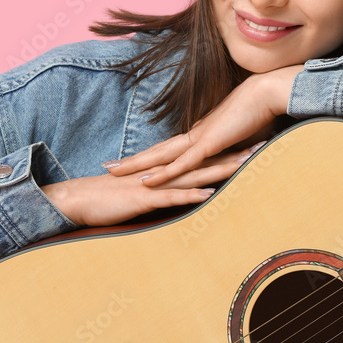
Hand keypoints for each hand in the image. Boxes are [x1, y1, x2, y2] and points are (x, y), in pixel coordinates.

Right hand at [41, 145, 257, 226]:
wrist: (79, 199)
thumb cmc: (110, 198)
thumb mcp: (146, 191)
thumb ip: (166, 187)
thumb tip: (185, 189)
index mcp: (168, 170)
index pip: (203, 159)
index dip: (228, 151)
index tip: (254, 143)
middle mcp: (166, 173)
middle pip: (207, 162)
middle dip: (235, 154)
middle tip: (264, 145)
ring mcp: (156, 184)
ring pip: (195, 175)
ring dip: (221, 170)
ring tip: (247, 163)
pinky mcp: (144, 198)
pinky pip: (171, 196)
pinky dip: (191, 196)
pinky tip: (210, 195)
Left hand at [103, 64, 302, 186]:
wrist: (265, 93)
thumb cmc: (258, 113)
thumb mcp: (242, 136)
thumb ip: (232, 147)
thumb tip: (233, 155)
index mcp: (201, 133)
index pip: (169, 146)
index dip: (150, 154)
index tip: (132, 161)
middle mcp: (194, 135)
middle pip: (157, 150)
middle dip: (132, 159)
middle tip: (107, 166)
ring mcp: (200, 139)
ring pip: (161, 156)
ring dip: (136, 164)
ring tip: (113, 171)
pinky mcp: (209, 144)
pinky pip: (182, 163)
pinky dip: (163, 174)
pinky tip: (147, 181)